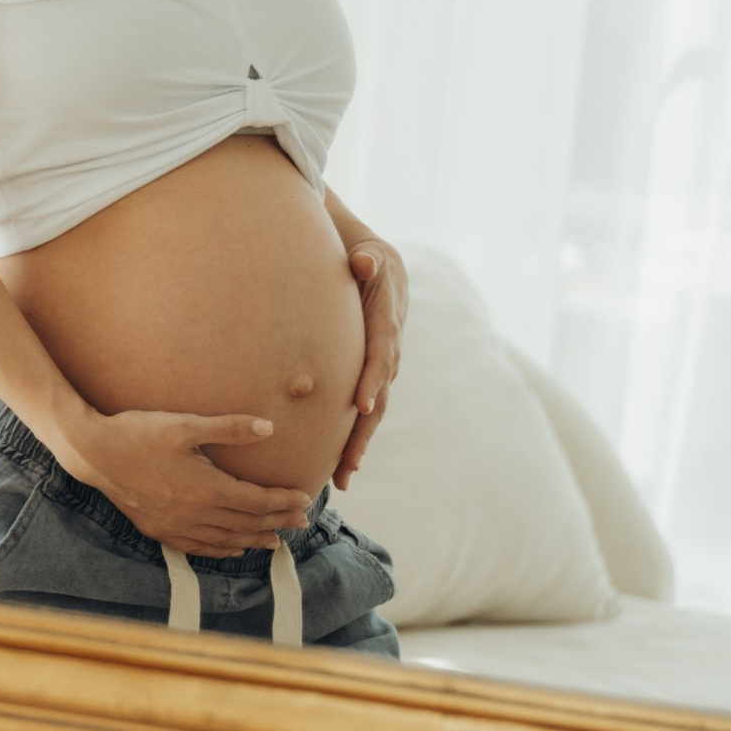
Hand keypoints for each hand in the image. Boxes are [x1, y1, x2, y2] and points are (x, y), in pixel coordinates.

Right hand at [73, 412, 317, 555]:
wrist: (94, 453)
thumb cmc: (139, 433)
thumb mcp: (185, 425)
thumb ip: (229, 427)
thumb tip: (269, 428)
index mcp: (206, 488)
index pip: (256, 501)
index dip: (283, 501)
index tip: (304, 498)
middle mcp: (194, 513)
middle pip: (246, 524)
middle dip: (277, 522)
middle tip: (302, 521)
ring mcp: (175, 525)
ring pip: (225, 540)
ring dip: (253, 539)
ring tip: (275, 540)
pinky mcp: (158, 529)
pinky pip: (197, 547)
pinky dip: (221, 550)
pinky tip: (232, 549)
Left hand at [334, 236, 408, 490]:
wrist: (376, 266)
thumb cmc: (364, 258)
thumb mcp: (368, 254)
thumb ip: (366, 261)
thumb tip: (363, 264)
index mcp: (386, 322)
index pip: (380, 354)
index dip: (372, 379)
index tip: (360, 404)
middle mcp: (389, 350)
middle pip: (379, 395)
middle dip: (364, 430)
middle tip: (348, 462)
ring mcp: (383, 367)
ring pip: (373, 410)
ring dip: (359, 443)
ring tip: (343, 477)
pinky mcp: (372, 376)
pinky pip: (365, 410)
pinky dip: (355, 437)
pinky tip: (341, 467)